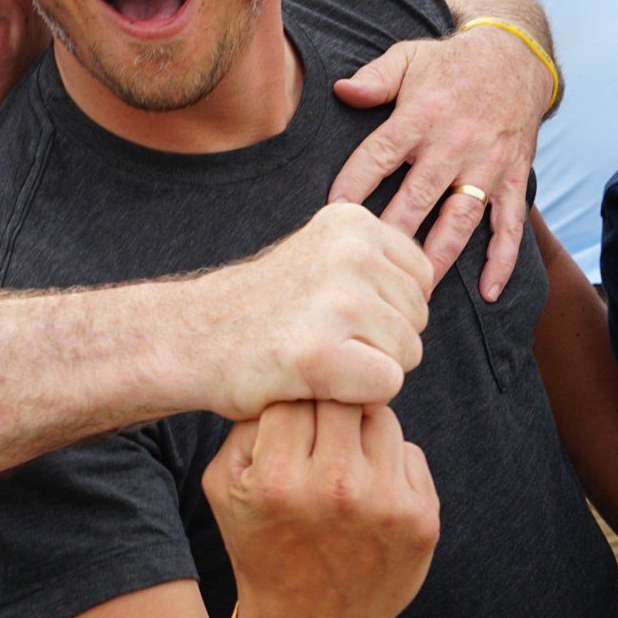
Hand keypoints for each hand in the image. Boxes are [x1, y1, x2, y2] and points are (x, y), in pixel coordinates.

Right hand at [193, 203, 432, 419]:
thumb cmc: (262, 310)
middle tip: (319, 338)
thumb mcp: (319, 256)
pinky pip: (387, 385)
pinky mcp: (322, 352)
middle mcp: (351, 250)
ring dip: (366, 369)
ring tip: (314, 356)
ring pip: (407, 354)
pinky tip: (313, 381)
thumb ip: (373, 261)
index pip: (421, 279)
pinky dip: (356, 396)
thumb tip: (428, 287)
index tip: (333, 313)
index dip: (384, 309)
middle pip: (418, 319)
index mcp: (353, 221)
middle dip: (379, 340)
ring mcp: (337, 299)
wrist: (189, 339)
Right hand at [202, 401, 439, 617]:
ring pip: (382, 416)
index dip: (291, 402)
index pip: (294, 395)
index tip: (291, 420)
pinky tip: (369, 492)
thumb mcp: (223, 487)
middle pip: (342, 396)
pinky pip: (410, 452)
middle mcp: (336, 490)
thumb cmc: (259, 546)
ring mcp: (386, 506)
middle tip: (320, 429)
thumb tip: (285, 377)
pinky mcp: (422, 521)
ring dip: (362, 429)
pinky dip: (390, 463)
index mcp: (278, 480)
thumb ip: (244, 425)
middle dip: (328, 407)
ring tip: (343, 460)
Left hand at [328, 25, 550, 300]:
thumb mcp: (409, 57)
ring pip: (461, 217)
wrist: (517, 56)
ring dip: (440, 254)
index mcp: (422, 115)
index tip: (332, 211)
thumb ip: (375, 78)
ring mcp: (487, 165)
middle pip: (418, 195)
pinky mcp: (513, 178)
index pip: (381, 154)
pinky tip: (489, 291)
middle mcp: (454, 144)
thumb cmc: (451, 62)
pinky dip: (503, 259)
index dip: (355, 182)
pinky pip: (511, 224)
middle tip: (369, 264)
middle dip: (393, 231)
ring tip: (418, 286)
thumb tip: (340, 90)